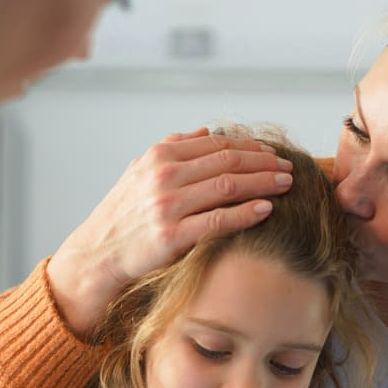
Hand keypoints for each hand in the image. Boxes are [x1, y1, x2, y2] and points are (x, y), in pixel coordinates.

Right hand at [45, 128, 294, 335]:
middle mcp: (163, 175)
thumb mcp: (141, 172)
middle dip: (264, 163)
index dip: (250, 147)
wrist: (98, 253)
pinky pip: (218, 221)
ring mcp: (167, 205)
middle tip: (288, 168)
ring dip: (262, 184)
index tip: (272, 154)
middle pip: (227, 162)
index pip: (217, 144)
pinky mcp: (171, 236)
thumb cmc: (124, 214)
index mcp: (159, 155)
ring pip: (227, 187)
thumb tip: (206, 133)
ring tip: (286, 185)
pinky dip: (245, 213)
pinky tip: (267, 210)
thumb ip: (173, 149)